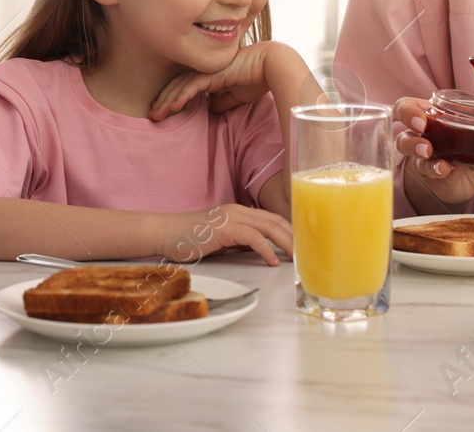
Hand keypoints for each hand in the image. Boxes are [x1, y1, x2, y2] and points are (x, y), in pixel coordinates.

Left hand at [148, 42, 275, 120]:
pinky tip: (171, 107)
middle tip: (152, 116)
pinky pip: (192, 86)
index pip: (184, 86)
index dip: (172, 98)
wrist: (271, 65)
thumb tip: (212, 111)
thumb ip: (223, 102)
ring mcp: (207, 70)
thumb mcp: (237, 96)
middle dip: (163, 101)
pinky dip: (180, 96)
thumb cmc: (257, 78)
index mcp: (209, 74)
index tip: (163, 112)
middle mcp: (204, 70)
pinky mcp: (212, 72)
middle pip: (177, 85)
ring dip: (166, 101)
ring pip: (180, 86)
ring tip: (156, 114)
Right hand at [157, 203, 292, 265]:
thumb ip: (240, 242)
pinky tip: (272, 261)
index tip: (303, 247)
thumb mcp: (221, 240)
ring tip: (298, 258)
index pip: (273, 219)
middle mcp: (238, 211)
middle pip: (276, 221)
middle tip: (309, 253)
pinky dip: (266, 249)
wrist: (165, 232)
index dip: (290, 232)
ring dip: (286, 243)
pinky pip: (252, 237)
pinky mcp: (224, 228)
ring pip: (269, 227)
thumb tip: (261, 252)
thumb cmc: (189, 239)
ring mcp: (231, 217)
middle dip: (295, 237)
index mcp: (239, 212)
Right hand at [394, 96, 473, 208]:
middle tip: (422, 130)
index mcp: (430, 117)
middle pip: (400, 124)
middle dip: (408, 124)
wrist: (462, 180)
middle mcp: (420, 134)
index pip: (407, 108)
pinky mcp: (427, 172)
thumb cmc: (464, 150)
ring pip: (407, 146)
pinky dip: (437, 169)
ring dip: (417, 148)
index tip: (421, 118)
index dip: (408, 111)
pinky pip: (426, 169)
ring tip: (431, 153)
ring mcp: (420, 154)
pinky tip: (445, 170)